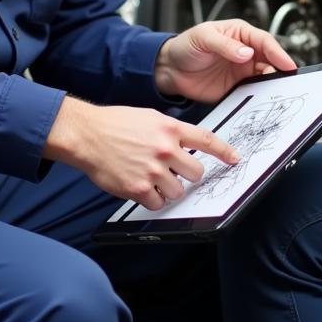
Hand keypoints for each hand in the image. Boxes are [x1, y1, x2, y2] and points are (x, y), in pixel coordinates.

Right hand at [44, 97, 239, 210]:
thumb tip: (188, 146)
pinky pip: (158, 203)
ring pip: (178, 191)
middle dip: (188, 174)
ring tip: (152, 177)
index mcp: (170, 128)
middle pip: (196, 172)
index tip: (234, 159)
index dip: (224, 151)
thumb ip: (171, 131)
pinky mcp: (138, 188)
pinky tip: (142, 187)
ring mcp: (153, 169)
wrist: (87, 134)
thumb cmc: (115, 124)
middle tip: (174, 171)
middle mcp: (165, 148)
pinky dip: (153, 199)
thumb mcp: (149, 118)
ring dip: (169, 188)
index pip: (207, 140)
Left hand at [153, 18, 296, 101]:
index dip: (277, 52)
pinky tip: (263, 102)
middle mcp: (245, 52)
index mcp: (240, 33)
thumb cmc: (185, 46)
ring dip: (272, 85)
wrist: (169, 70)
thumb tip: (246, 53)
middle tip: (288, 81)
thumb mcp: (203, 38)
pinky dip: (259, 97)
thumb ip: (225, 45)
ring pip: (264, 77)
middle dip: (280, 70)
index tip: (287, 64)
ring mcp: (241, 71)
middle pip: (269, 60)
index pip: (264, 41)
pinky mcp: (235, 88)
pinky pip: (252, 93)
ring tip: (277, 93)